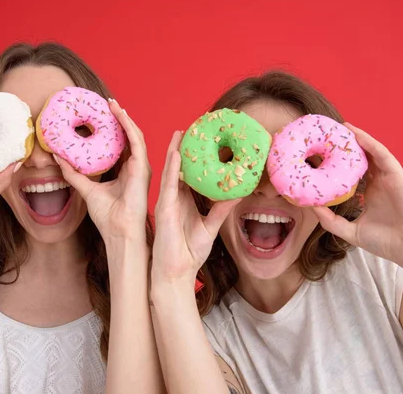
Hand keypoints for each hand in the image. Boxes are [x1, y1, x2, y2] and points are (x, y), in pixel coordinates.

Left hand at [55, 99, 150, 242]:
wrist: (119, 231)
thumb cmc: (108, 215)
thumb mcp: (87, 189)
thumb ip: (74, 174)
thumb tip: (58, 158)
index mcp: (125, 171)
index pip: (120, 144)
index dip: (113, 128)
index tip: (101, 114)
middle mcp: (135, 166)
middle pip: (128, 136)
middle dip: (119, 118)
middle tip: (107, 103)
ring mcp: (141, 166)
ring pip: (134, 135)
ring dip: (124, 118)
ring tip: (113, 104)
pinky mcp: (142, 167)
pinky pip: (136, 141)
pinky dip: (128, 126)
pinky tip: (120, 114)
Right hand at [152, 131, 239, 282]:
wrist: (176, 273)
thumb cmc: (190, 252)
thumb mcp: (211, 226)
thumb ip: (222, 209)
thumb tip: (239, 193)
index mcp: (183, 201)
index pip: (188, 175)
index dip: (193, 158)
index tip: (202, 141)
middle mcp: (173, 199)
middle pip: (177, 169)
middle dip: (182, 149)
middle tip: (189, 128)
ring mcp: (167, 203)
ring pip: (171, 173)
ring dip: (174, 152)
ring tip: (180, 133)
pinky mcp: (164, 210)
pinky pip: (168, 186)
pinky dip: (172, 170)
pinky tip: (176, 155)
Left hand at [312, 122, 402, 269]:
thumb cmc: (387, 242)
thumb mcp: (351, 232)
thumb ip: (331, 221)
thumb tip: (310, 207)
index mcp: (369, 193)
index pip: (350, 173)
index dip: (335, 163)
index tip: (316, 154)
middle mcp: (378, 182)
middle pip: (360, 158)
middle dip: (345, 146)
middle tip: (325, 133)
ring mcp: (388, 178)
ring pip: (371, 152)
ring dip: (356, 138)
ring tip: (338, 126)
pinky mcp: (397, 175)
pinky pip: (382, 155)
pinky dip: (370, 143)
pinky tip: (356, 133)